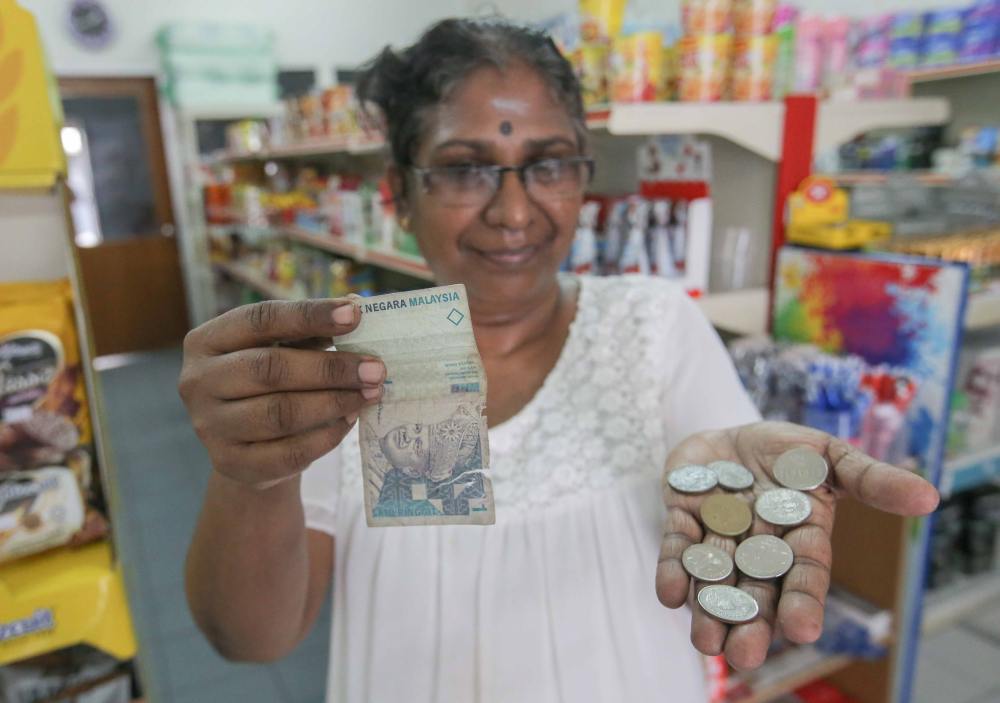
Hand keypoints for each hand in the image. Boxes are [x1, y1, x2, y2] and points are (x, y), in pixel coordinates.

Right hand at [178, 299, 384, 488]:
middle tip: (376, 369)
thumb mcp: (283, 349)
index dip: (310, 315)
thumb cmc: (270, 383)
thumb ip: (312, 330)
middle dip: (331, 368)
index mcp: (207, 340)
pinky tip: (349, 422)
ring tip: (369, 395)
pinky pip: (288, 452)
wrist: (247, 446)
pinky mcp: (230, 464)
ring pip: (280, 413)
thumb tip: (355, 306)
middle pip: (271, 369)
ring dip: (333, 403)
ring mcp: (209, 426)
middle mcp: (198, 381)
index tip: (356, 314)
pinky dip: (325, 437)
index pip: (261, 319)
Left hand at [655, 421, 938, 669]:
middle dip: (749, 622)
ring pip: (714, 577)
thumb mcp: (830, 457)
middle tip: (743, 656)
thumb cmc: (788, 455)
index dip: (802, 600)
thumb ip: (870, 479)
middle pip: (756, 589)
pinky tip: (670, 595)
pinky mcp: (681, 518)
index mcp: (799, 536)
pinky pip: (677, 547)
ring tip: (706, 641)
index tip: (803, 630)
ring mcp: (718, 534)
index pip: (804, 573)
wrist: (731, 434)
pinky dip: (672, 569)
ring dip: (708, 608)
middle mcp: (758, 545)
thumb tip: (930, 497)